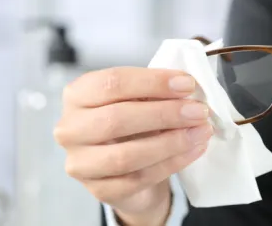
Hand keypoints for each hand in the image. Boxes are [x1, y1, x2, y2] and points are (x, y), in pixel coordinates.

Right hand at [55, 68, 212, 225]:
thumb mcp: (140, 98)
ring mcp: (80, 163)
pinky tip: (193, 150)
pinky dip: (172, 163)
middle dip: (164, 114)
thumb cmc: (133, 122)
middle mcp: (70, 128)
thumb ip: (155, 90)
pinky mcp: (99, 190)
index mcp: (78, 94)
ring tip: (200, 131)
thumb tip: (185, 87)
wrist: (128, 165)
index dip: (153, 82)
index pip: (112, 83)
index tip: (186, 84)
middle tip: (198, 111)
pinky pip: (139, 179)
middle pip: (116, 119)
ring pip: (126, 155)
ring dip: (171, 142)